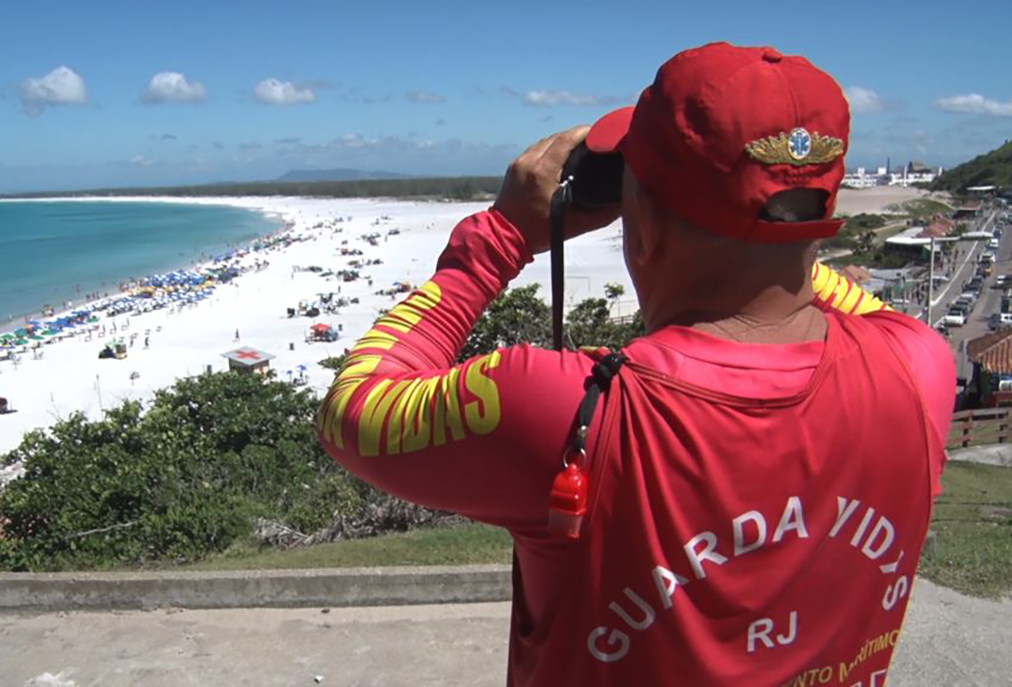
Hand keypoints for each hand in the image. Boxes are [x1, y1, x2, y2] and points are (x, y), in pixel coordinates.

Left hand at [494, 126, 620, 254]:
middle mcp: (529, 162)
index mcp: (542, 172)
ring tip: (581, 147)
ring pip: (545, 141)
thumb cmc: (538, 234)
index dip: (586, 132)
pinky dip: (550, 149)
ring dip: (563, 141)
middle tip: (595, 141)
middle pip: (557, 137)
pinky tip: (561, 156)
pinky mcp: (514, 168)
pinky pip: (535, 150)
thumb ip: (601, 215)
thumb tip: (623, 204)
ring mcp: (519, 163)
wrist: (504, 239)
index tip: (602, 133)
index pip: (567, 139)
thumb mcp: (575, 225)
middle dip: (577, 136)